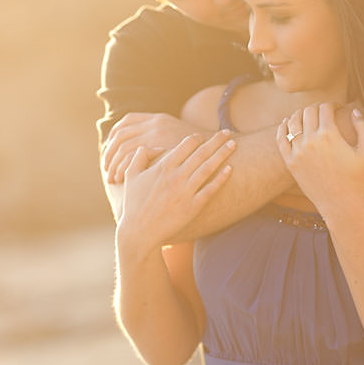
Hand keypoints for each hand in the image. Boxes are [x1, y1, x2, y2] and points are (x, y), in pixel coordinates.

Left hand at [102, 112, 200, 183]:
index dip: (112, 138)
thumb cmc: (194, 145)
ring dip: (114, 165)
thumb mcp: (173, 131)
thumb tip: (134, 139)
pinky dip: (122, 171)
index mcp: (156, 120)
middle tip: (106, 168)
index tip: (108, 151)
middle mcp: (155, 128)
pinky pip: (131, 164)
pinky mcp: (159, 160)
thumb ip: (156, 131)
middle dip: (109, 155)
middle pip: (120, 139)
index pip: (124, 124)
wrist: (215, 151)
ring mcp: (157, 143)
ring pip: (123, 151)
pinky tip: (121, 180)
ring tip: (113, 177)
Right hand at [118, 131, 235, 250]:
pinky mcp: (193, 207)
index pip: (185, 145)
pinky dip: (221, 178)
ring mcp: (186, 192)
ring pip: (208, 168)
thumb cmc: (134, 203)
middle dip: (216, 141)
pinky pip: (210, 189)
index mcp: (163, 167)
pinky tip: (230, 169)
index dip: (196, 138)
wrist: (140, 232)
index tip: (203, 135)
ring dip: (222, 154)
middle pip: (201, 153)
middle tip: (227, 132)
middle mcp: (176, 177)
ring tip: (233, 145)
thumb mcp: (130, 175)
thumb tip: (155, 145)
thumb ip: (140, 155)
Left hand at [277, 103, 363, 213]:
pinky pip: (281, 139)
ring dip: (299, 114)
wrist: (340, 204)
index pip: (325, 108)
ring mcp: (298, 151)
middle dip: (317, 108)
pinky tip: (286, 123)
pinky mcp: (290, 162)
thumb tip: (355, 110)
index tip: (337, 108)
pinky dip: (282, 128)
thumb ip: (363, 126)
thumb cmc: (357, 179)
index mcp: (330, 135)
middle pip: (308, 111)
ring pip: (292, 122)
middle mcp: (311, 140)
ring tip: (306, 115)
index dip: (332, 104)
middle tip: (323, 112)